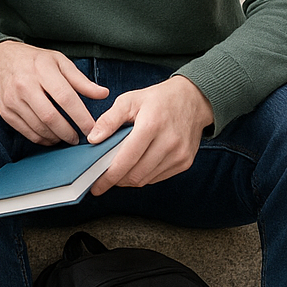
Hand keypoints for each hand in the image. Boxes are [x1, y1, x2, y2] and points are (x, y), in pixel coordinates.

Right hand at [0, 41, 108, 145]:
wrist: (0, 60)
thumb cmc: (35, 61)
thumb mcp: (59, 61)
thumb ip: (81, 80)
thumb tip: (103, 94)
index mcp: (42, 70)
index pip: (65, 97)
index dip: (81, 116)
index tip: (93, 128)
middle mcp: (24, 85)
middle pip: (50, 117)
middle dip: (69, 132)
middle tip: (80, 138)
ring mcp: (12, 99)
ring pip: (38, 127)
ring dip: (57, 137)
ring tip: (67, 137)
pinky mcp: (5, 111)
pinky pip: (26, 132)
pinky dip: (42, 139)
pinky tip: (52, 136)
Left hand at [88, 75, 213, 193]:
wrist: (192, 99)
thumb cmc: (157, 99)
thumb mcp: (128, 100)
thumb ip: (109, 120)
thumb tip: (93, 139)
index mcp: (151, 125)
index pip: (126, 159)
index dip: (108, 176)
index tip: (95, 186)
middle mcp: (168, 143)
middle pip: (136, 175)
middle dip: (115, 181)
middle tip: (101, 179)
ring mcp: (179, 155)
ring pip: (146, 179)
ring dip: (128, 180)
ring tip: (116, 172)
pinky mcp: (185, 163)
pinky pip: (157, 178)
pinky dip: (143, 176)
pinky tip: (134, 167)